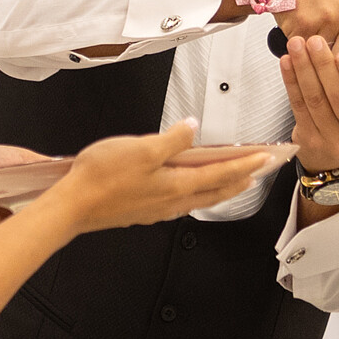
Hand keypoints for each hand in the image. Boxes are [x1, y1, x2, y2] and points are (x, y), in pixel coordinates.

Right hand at [51, 122, 268, 232]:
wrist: (72, 206)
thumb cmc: (102, 178)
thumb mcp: (141, 148)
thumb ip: (172, 139)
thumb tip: (192, 127)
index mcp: (176, 185)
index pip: (221, 173)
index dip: (246, 164)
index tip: (265, 158)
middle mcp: (171, 201)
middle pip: (216, 191)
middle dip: (241, 181)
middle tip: (260, 174)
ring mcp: (158, 209)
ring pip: (200, 199)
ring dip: (221, 190)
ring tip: (234, 182)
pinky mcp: (143, 211)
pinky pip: (181, 203)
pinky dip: (196, 194)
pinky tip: (190, 191)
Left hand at [281, 34, 338, 172]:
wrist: (334, 161)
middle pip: (338, 96)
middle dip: (323, 65)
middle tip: (314, 41)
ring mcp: (332, 141)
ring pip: (315, 99)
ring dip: (303, 68)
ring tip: (296, 45)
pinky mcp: (309, 141)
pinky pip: (298, 106)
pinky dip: (291, 81)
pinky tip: (287, 63)